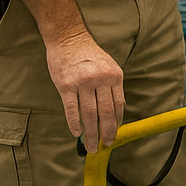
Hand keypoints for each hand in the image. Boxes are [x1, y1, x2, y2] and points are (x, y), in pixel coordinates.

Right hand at [44, 30, 124, 152]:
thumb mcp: (109, 66)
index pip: (118, 105)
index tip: (115, 134)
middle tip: (105, 145)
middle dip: (106, 132)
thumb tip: (116, 111)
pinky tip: (76, 133)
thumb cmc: (90, 55)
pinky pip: (71, 109)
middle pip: (105, 112)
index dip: (117, 122)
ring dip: (91, 133)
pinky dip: (74, 123)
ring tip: (91, 145)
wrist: (69, 39)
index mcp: (114, 76)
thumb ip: (113, 86)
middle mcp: (100, 80)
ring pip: (89, 114)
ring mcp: (83, 83)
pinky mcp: (66, 85)